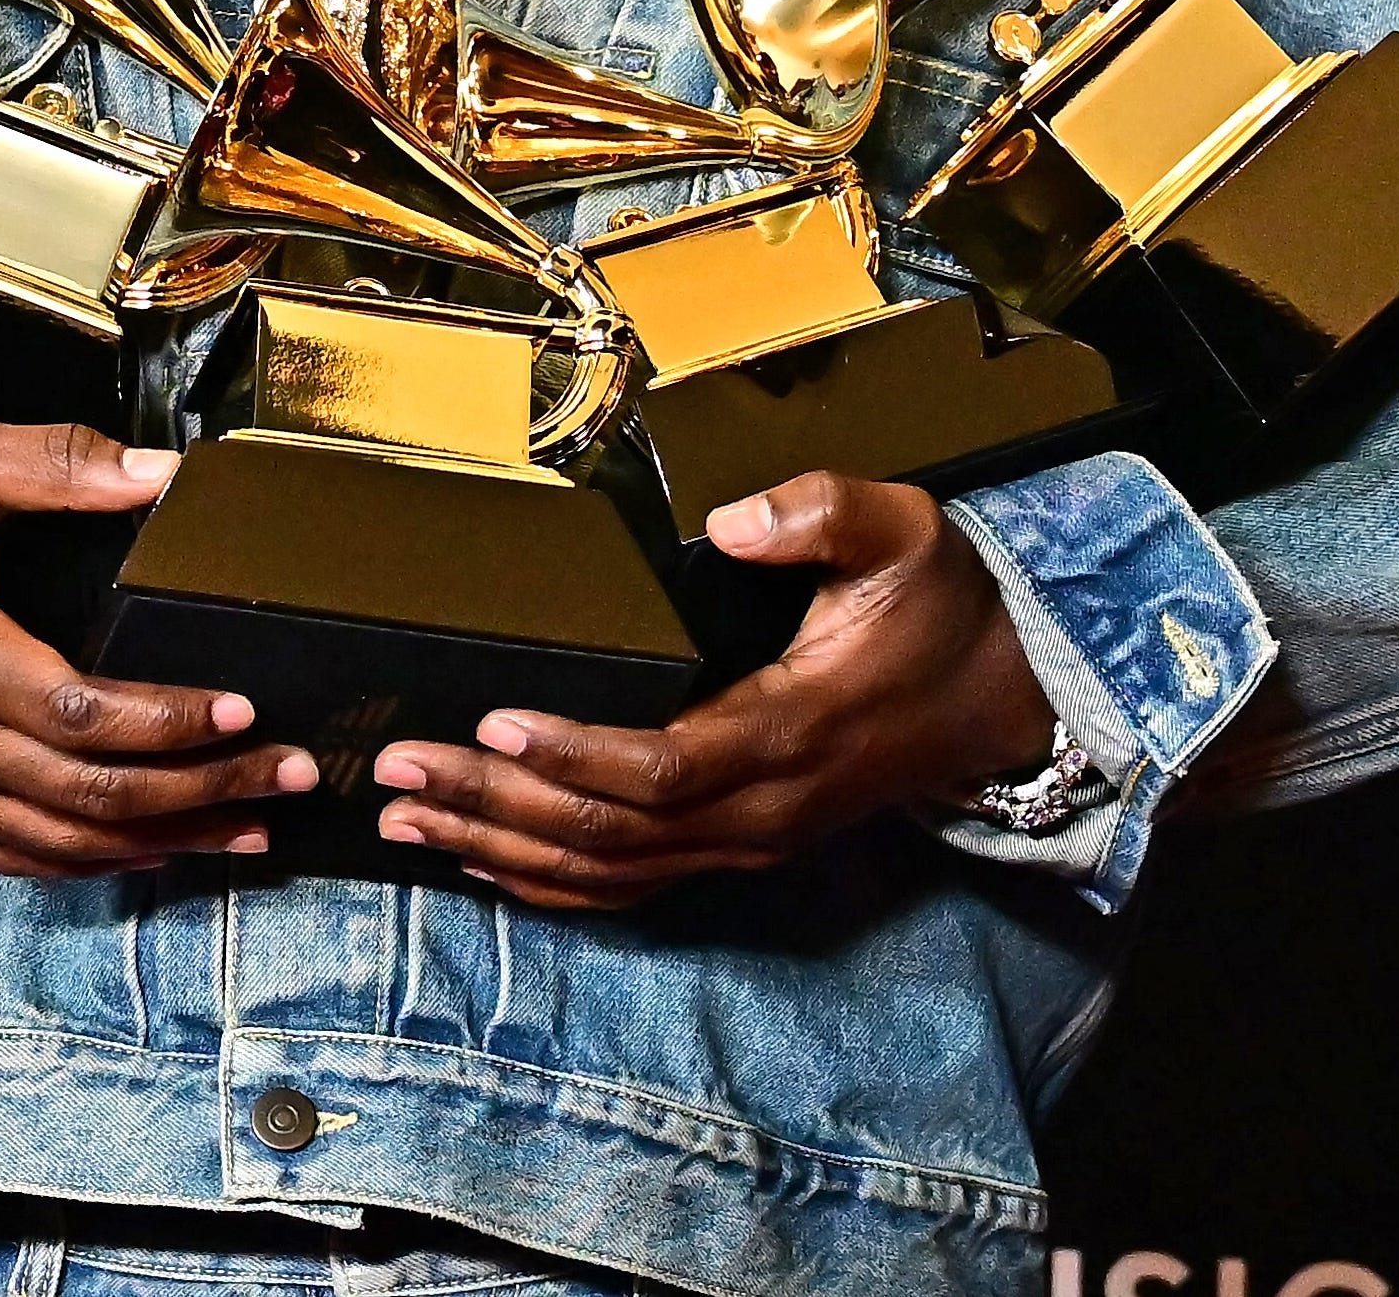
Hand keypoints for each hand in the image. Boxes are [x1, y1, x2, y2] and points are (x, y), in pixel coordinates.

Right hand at [0, 418, 314, 878]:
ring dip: (162, 841)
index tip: (250, 710)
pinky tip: (147, 851)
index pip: (91, 717)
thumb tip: (167, 472)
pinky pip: (11, 849)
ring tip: (247, 831)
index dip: (177, 723)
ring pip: (60, 841)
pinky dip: (86, 859)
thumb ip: (62, 464)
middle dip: (204, 793)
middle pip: (93, 797)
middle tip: (292, 779)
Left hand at [367, 471, 1059, 909]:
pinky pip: (633, 886)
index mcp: (790, 731)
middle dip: (496, 802)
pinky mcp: (739, 848)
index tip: (493, 719)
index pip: (662, 766)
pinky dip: (550, 881)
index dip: (573, 753)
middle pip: (610, 831)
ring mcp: (750, 841)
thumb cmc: (942, 611)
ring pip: (609, 872)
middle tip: (398, 770)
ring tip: (406, 817)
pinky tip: (481, 860)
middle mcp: (761, 808)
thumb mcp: (907, 533)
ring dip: (502, 848)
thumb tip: (731, 521)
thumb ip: (824, 513)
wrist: (1000, 703)